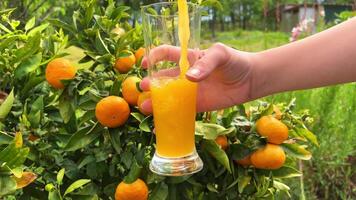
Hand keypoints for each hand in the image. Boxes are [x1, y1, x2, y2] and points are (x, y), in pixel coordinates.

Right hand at [139, 43, 256, 112]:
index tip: (145, 64)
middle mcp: (185, 75)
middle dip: (151, 84)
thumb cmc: (235, 61)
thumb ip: (206, 63)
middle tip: (143, 89)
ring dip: (156, 102)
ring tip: (146, 107)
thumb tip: (189, 78)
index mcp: (188, 58)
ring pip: (169, 97)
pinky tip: (160, 124)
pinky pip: (181, 112)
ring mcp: (190, 92)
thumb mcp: (221, 54)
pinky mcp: (197, 106)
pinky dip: (170, 118)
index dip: (154, 57)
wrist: (251, 80)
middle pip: (163, 79)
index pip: (166, 54)